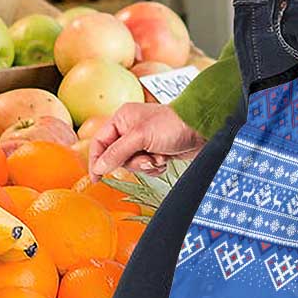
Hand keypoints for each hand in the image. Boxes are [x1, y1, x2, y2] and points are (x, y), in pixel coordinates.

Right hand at [88, 103, 205, 180]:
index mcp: (122, 119)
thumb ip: (117, 152)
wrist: (201, 129)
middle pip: (116, 157)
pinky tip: (165, 159)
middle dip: (132, 162)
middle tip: (146, 159)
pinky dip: (155, 167)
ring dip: (146, 165)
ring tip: (159, 157)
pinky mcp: (155, 151)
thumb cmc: (172, 125)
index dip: (96, 160)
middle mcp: (130, 129)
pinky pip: (146, 167)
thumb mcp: (140, 137)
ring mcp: (143, 141)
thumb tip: (99, 167)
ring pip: (132, 164)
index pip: (99, 142)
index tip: (96, 178)